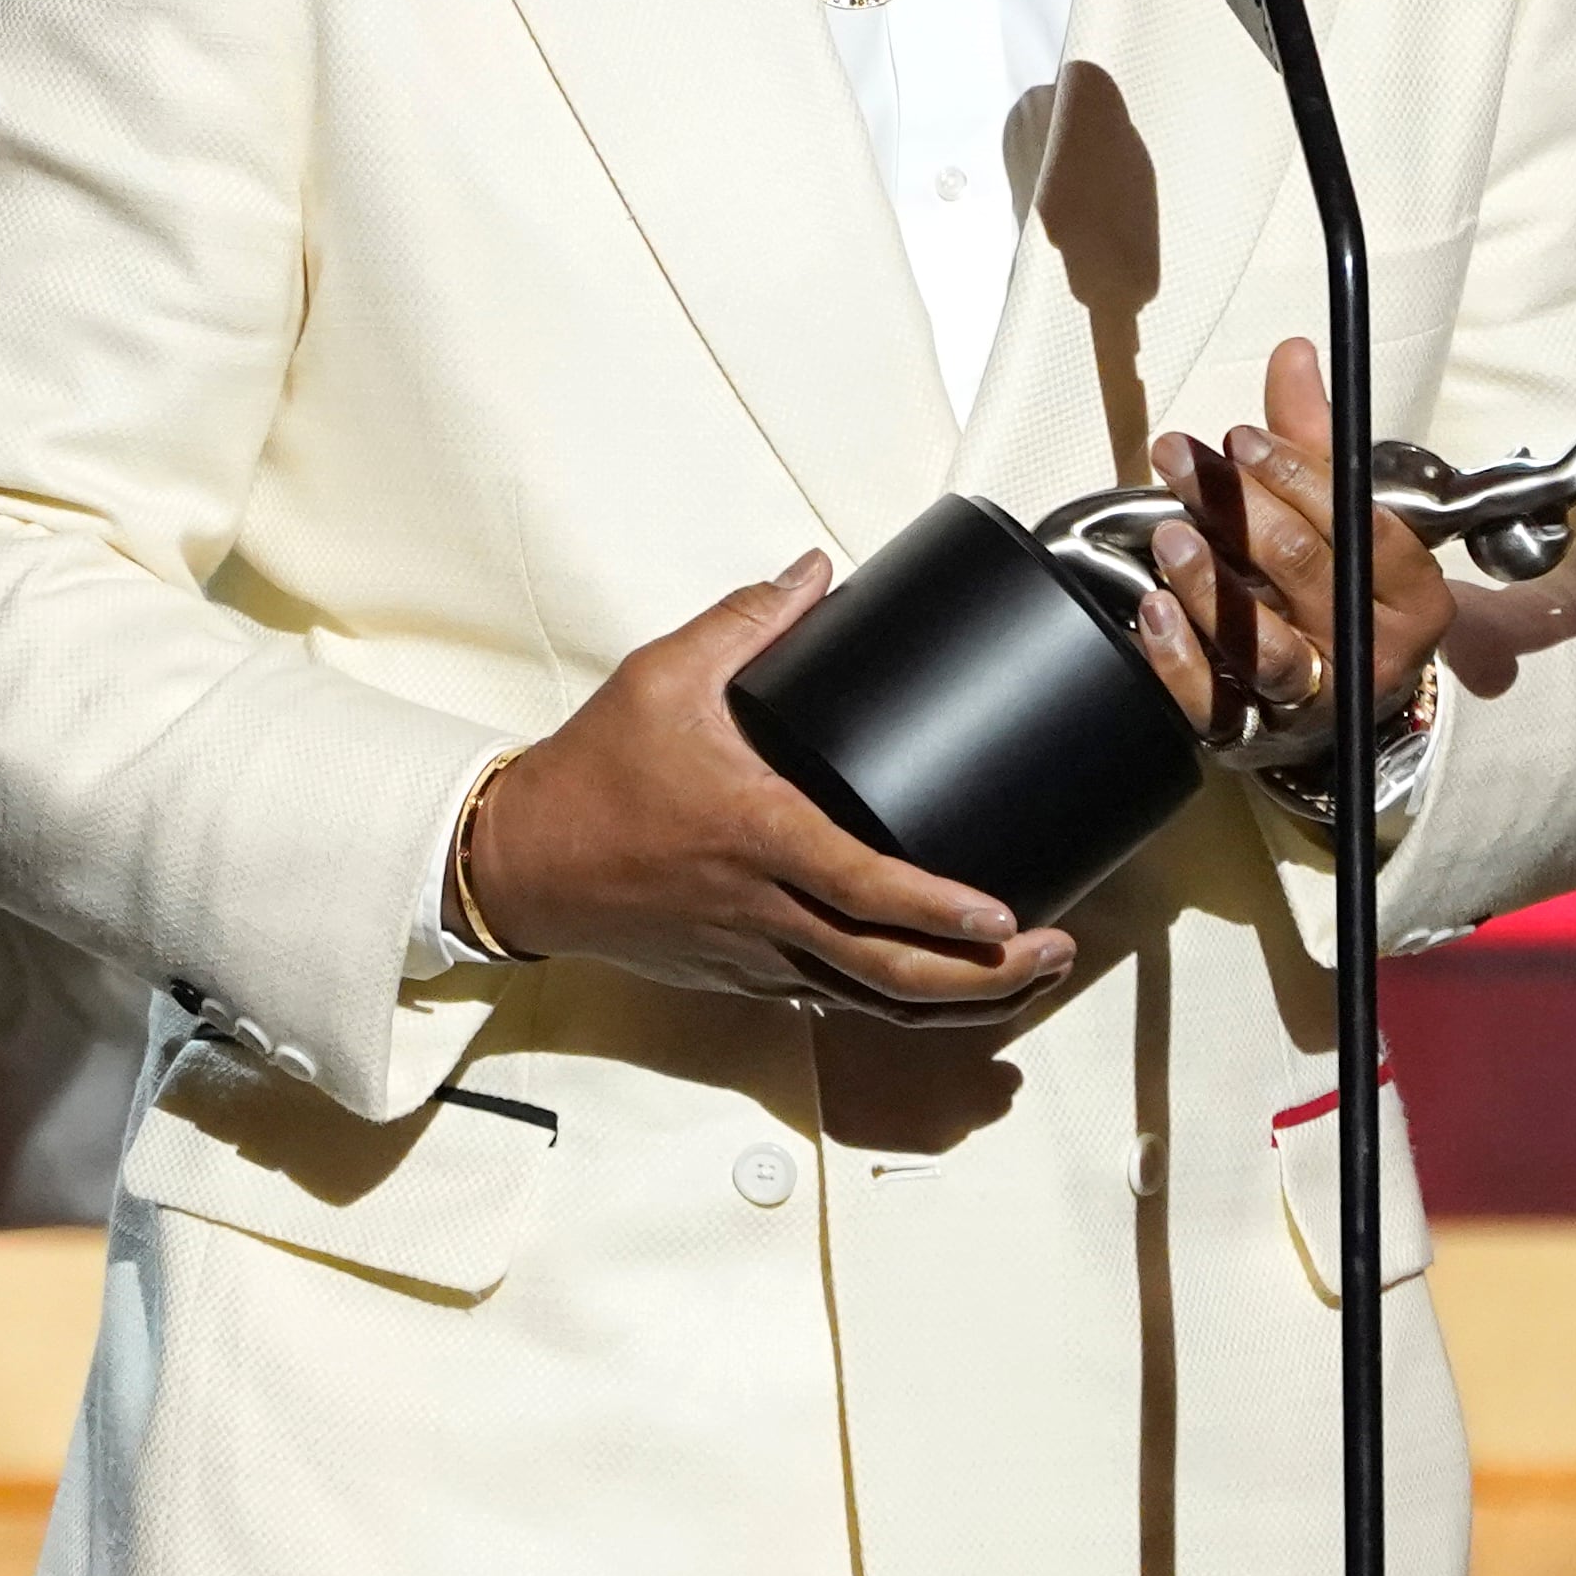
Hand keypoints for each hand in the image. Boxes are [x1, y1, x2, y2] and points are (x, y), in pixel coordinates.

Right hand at [468, 557, 1076, 1025]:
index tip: (1004, 917)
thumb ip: (747, 619)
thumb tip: (816, 571)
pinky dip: (896, 1004)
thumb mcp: (665, 675)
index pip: (864, 888)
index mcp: (755, 835)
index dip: (939, 911)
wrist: (522, 863)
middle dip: (983, 978)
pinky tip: (940, 988)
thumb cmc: (592, 774)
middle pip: (889, 972)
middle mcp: (763, 909)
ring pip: (870, 1002)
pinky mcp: (743, 977)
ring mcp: (755, 956)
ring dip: (955, 1002)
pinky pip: (835, 1002)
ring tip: (1024, 980)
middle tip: (1053, 954)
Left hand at [1131, 339, 1455, 769]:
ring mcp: (1316, 701)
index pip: (1359, 527)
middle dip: (1239, 508)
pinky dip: (1181, 658)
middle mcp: (1371, 652)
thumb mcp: (1345, 519)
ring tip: (1171, 534)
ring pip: (1265, 645)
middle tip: (1182, 461)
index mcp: (1412, 595)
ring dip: (1210, 584)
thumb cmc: (1344, 593)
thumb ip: (1314, 440)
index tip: (1242, 440)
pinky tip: (1155, 609)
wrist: (1346, 705)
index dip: (1300, 477)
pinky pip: (1216, 703)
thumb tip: (1293, 354)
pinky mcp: (1257, 736)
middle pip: (1305, 571)